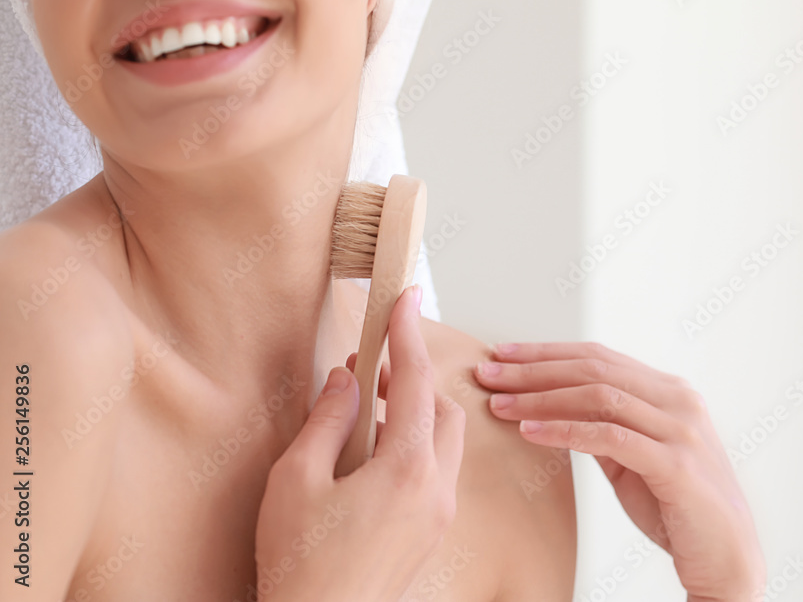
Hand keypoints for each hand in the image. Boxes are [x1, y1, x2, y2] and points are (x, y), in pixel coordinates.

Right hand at [254, 285, 465, 601]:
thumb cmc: (302, 565)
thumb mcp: (297, 480)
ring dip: (415, 413)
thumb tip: (346, 381)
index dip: (408, 334)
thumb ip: (327, 421)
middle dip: (413, 379)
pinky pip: (437, 471)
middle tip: (371, 370)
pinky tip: (375, 453)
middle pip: (443, 410)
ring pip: (444, 442)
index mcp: (407, 468)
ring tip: (367, 410)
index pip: (416, 382)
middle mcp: (436, 489)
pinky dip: (416, 445)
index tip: (406, 299)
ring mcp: (438, 514)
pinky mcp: (431, 533)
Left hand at [475, 342, 765, 601]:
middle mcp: (678, 400)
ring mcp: (680, 430)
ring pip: (600, 396)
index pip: (599, 357)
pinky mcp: (676, 465)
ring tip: (501, 404)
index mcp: (669, 392)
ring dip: (542, 398)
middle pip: (594, 369)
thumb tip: (555, 408)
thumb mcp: (635, 459)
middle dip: (534, 369)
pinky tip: (531, 432)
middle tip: (489, 373)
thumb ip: (606, 428)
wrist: (728, 558)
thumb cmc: (679, 508)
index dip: (547, 352)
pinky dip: (566, 431)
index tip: (503, 354)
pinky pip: (610, 437)